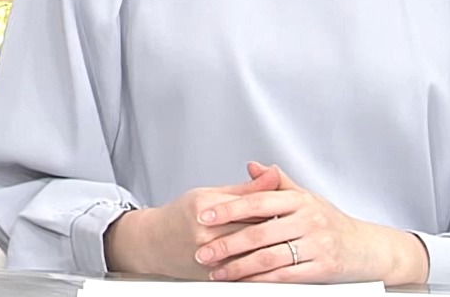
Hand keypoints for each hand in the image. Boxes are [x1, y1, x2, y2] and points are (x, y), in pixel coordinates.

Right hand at [105, 163, 284, 279]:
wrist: (155, 242)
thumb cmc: (181, 215)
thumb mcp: (210, 193)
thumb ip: (247, 188)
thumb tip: (274, 174)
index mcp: (206, 208)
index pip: (252, 207)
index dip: (274, 207)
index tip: (292, 206)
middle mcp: (206, 234)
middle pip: (255, 232)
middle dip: (277, 230)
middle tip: (294, 227)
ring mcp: (208, 257)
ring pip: (252, 254)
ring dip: (272, 251)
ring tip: (285, 245)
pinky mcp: (212, 274)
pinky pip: (244, 273)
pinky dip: (260, 269)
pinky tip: (271, 264)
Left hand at [195, 163, 430, 284]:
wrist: (368, 248)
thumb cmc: (332, 222)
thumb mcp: (307, 198)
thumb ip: (277, 184)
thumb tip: (252, 166)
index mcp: (300, 200)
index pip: (256, 201)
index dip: (228, 209)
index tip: (204, 216)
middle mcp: (309, 220)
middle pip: (258, 233)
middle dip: (226, 245)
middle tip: (203, 252)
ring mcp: (317, 244)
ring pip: (268, 258)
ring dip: (238, 268)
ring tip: (217, 273)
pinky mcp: (323, 268)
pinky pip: (285, 276)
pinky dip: (261, 281)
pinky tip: (244, 282)